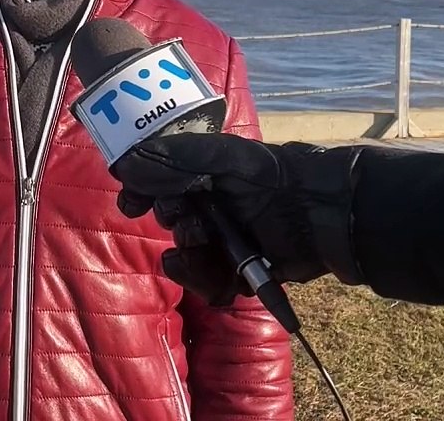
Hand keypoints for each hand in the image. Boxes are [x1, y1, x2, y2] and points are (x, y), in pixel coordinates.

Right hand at [112, 133, 331, 304]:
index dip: (142, 197)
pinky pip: (211, 286)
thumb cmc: (272, 176)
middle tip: (187, 219)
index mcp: (206, 179)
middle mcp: (213, 211)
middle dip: (173, 223)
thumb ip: (174, 158)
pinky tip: (219, 276)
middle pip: (172, 226)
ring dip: (187, 259)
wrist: (318, 214)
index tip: (131, 204)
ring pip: (186, 261)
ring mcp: (226, 245)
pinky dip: (209, 282)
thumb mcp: (223, 157)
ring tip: (200, 246)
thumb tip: (124, 164)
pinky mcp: (240, 273)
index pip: (160, 189)